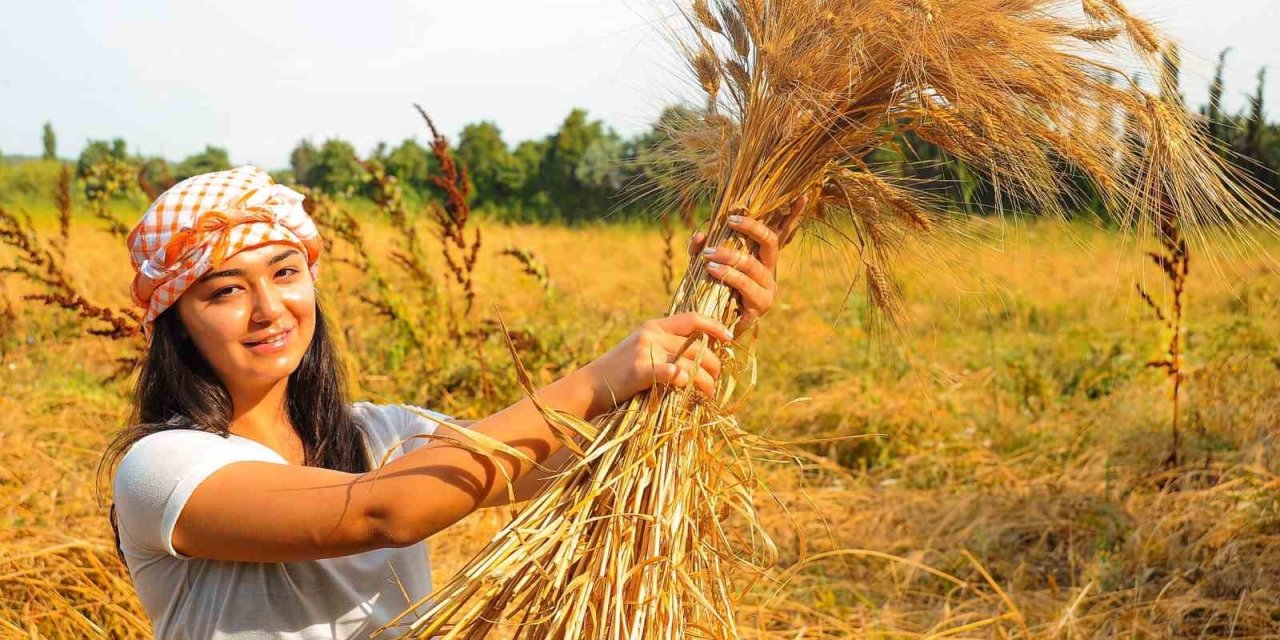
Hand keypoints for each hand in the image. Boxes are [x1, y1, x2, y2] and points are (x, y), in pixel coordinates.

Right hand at [582, 312, 732, 408]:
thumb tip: (697, 355)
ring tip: (709, 393)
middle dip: (714, 365)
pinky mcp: (639, 369)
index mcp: (654, 326)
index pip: (692, 319)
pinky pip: (669, 371)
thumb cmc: (620, 373)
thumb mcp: (642, 350)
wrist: (590, 385)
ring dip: (705, 381)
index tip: (730, 338)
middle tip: (717, 380)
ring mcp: (645, 350)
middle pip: (697, 346)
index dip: (714, 326)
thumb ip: (666, 347)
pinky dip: (682, 378)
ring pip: (690, 363)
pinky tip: (688, 386)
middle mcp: (652, 334)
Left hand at [687, 196, 806, 332]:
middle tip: (728, 220)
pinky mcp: (759, 306)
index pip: (781, 233)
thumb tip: (700, 235)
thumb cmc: (710, 291)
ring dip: (730, 257)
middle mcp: (769, 270)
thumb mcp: (703, 265)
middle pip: (769, 242)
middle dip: (750, 228)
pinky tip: (713, 271)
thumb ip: (700, 249)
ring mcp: (767, 289)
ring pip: (753, 265)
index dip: (794, 215)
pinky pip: (745, 287)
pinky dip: (728, 276)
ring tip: (709, 256)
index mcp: (762, 258)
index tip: (803, 195)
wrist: (709, 328)